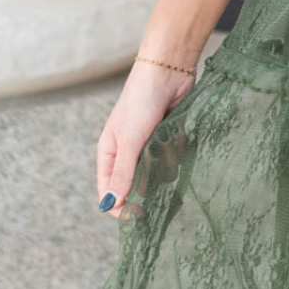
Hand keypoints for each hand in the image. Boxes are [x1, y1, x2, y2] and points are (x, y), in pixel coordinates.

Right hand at [95, 59, 195, 220]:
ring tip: (169, 159)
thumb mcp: (129, 140)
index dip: (119, 206)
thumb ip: (123, 172)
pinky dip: (175, 160)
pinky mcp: (168, 139)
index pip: (109, 189)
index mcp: (109, 152)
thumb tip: (109, 205)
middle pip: (134, 185)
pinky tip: (179, 152)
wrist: (168, 71)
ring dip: (163, 173)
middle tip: (159, 195)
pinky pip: (171, 160)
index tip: (137, 217)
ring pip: (155, 175)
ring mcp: (149, 146)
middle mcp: (127, 152)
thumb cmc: (141, 102)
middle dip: (145, 191)